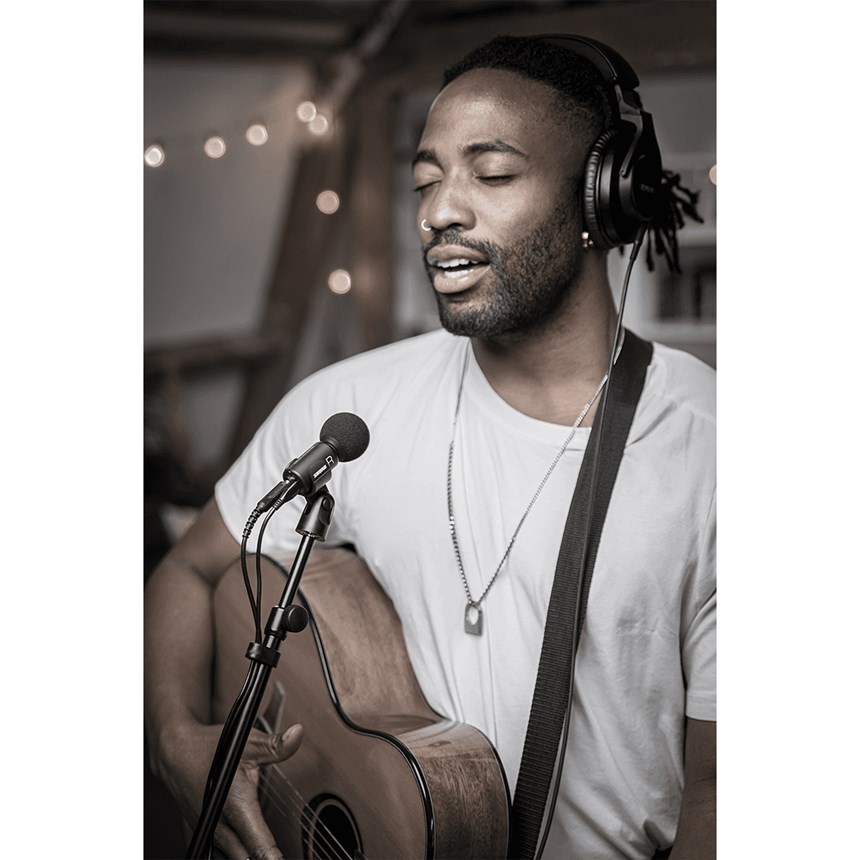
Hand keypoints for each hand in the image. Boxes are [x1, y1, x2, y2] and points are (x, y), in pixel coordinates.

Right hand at [151, 720, 303, 859]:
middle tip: (278, 854)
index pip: (257, 843)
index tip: (280, 858)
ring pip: (231, 857)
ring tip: (265, 853)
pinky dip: (235, 853)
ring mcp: (209, 832)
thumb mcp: (249, 742)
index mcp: (235, 804)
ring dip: (248, 855)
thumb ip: (276, 745)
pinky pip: (219, 854)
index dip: (272, 856)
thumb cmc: (209, 748)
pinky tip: (247, 850)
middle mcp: (219, 824)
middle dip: (263, 857)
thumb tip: (297, 734)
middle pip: (245, 857)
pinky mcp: (204, 834)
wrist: (175, 753)